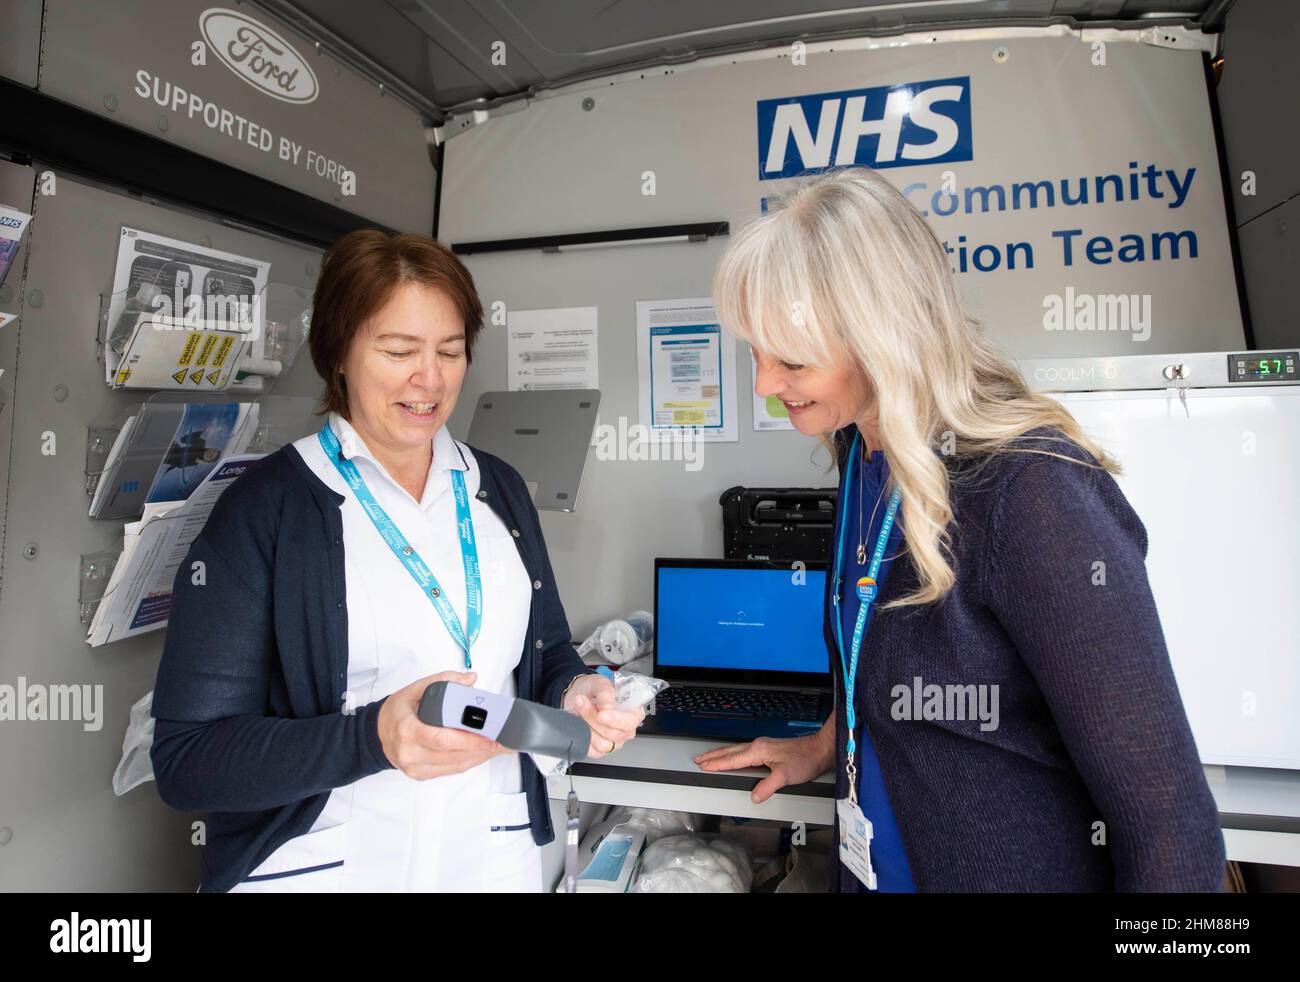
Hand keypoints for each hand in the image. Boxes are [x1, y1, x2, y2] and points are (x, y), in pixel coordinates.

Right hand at [377, 671, 511, 779]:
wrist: (377, 733)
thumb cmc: (397, 711)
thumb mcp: (415, 689)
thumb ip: (443, 680)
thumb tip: (470, 679)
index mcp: (408, 730)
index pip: (443, 739)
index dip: (469, 741)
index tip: (491, 739)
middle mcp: (410, 753)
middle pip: (453, 756)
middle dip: (482, 750)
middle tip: (503, 742)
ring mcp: (415, 768)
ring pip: (455, 766)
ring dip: (479, 757)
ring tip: (498, 747)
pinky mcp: (421, 775)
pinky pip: (450, 771)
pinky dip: (468, 761)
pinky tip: (481, 753)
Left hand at [562, 673, 644, 758]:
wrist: (579, 696)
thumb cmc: (594, 690)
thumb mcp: (600, 684)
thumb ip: (605, 693)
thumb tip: (608, 706)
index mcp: (633, 712)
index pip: (631, 721)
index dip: (616, 719)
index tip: (601, 714)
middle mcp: (625, 729)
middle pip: (615, 735)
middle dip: (595, 719)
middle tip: (582, 702)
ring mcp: (613, 741)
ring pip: (602, 744)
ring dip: (587, 725)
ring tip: (579, 709)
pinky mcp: (599, 749)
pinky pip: (591, 750)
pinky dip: (582, 736)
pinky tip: (580, 722)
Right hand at [694, 717, 835, 803]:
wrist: (818, 749)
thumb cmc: (804, 760)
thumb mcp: (785, 777)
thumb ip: (767, 787)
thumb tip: (753, 796)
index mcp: (758, 751)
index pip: (732, 759)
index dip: (717, 764)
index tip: (703, 766)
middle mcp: (758, 746)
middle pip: (729, 751)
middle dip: (713, 756)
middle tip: (698, 760)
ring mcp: (762, 746)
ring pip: (735, 750)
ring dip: (721, 754)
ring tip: (709, 757)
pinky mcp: (767, 748)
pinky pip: (743, 750)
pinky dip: (732, 754)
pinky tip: (732, 757)